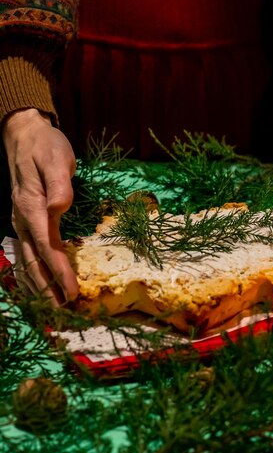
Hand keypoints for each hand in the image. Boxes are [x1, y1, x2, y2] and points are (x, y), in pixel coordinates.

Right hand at [2, 109, 77, 302]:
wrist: (24, 136)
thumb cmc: (46, 147)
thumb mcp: (57, 159)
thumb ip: (60, 184)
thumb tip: (60, 207)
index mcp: (31, 206)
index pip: (46, 246)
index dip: (58, 272)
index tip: (72, 292)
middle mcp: (21, 219)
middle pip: (32, 262)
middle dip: (47, 290)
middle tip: (63, 315)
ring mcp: (19, 222)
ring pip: (26, 262)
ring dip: (38, 287)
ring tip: (52, 309)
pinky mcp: (24, 222)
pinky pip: (25, 254)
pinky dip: (32, 274)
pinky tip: (39, 287)